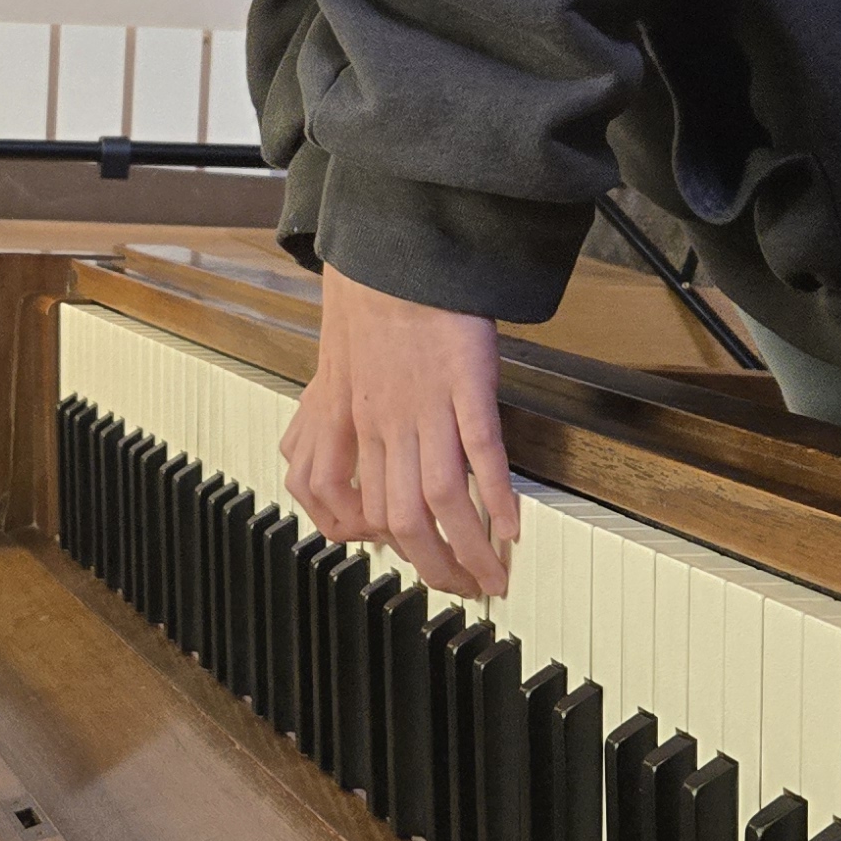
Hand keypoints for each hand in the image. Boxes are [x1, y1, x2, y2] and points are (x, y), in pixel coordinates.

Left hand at [280, 264, 519, 599]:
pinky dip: (497, 493)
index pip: (360, 511)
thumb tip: (345, 473)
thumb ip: (328, 427)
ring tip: (493, 576)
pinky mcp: (466, 380)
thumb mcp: (333, 374)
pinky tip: (512, 526)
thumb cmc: (368, 308)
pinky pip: (481, 447)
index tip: (416, 561)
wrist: (396, 251)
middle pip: (404, 518)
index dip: (387, 547)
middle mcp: (385, 423)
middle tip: (464, 590)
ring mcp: (426, 404)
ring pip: (441, 496)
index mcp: (351, 425)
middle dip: (435, 566)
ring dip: (468, 546)